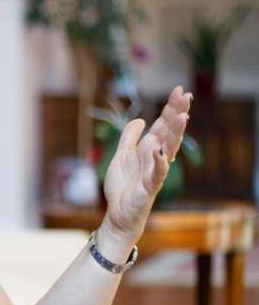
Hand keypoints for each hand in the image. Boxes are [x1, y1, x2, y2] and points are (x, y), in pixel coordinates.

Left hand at [100, 86, 191, 248]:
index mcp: (149, 150)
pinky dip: (158, 162)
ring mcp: (154, 173)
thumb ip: (129, 138)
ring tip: (182, 116)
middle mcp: (156, 159)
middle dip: (176, 114)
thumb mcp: (122, 156)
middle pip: (169, 133)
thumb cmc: (123, 187)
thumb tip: (139, 120)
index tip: (178, 90)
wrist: (118, 213)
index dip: (170, 109)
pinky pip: (156, 174)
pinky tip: (160, 150)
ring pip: (167, 150)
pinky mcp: (148, 188)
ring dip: (175, 134)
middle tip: (185, 95)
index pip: (163, 126)